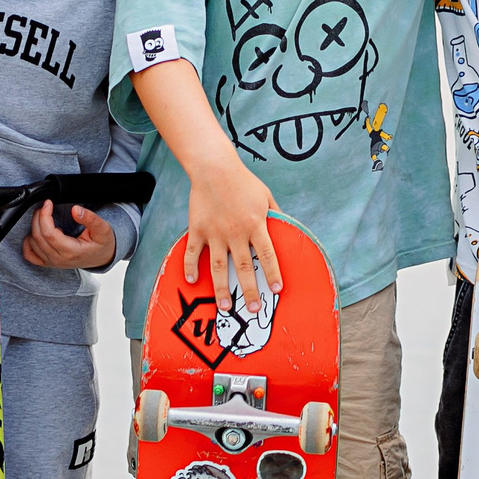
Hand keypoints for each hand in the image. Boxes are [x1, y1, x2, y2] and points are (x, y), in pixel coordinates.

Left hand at [21, 201, 115, 269]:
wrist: (102, 258)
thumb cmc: (102, 244)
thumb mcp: (102, 229)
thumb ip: (90, 219)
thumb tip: (75, 210)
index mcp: (71, 251)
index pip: (49, 233)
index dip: (45, 216)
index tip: (48, 203)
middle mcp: (59, 259)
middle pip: (38, 236)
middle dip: (38, 217)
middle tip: (45, 206)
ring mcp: (52, 262)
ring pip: (32, 243)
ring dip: (34, 226)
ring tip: (43, 216)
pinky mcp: (48, 263)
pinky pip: (29, 255)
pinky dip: (28, 243)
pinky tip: (35, 233)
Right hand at [187, 158, 281, 308]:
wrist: (215, 168)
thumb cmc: (243, 182)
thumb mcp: (266, 196)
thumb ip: (276, 215)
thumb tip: (287, 229)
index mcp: (256, 225)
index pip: (268, 255)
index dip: (273, 274)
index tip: (276, 290)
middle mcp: (237, 232)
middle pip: (245, 267)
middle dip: (250, 291)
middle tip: (253, 310)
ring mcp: (215, 232)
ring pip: (219, 267)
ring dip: (222, 289)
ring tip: (225, 307)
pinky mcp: (198, 229)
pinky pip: (194, 252)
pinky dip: (191, 266)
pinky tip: (192, 280)